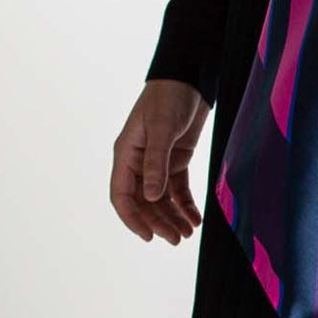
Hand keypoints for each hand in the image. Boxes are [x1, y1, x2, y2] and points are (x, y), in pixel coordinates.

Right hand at [112, 78, 209, 244]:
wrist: (189, 78)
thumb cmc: (169, 98)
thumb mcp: (162, 129)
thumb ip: (156, 163)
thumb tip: (151, 197)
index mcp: (126, 155)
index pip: (122, 196)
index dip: (133, 219)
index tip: (149, 237)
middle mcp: (139, 162)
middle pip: (144, 203)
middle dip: (159, 222)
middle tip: (177, 240)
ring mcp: (158, 162)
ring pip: (161, 199)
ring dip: (173, 217)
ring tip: (188, 234)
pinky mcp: (176, 159)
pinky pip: (178, 189)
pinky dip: (186, 204)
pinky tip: (195, 218)